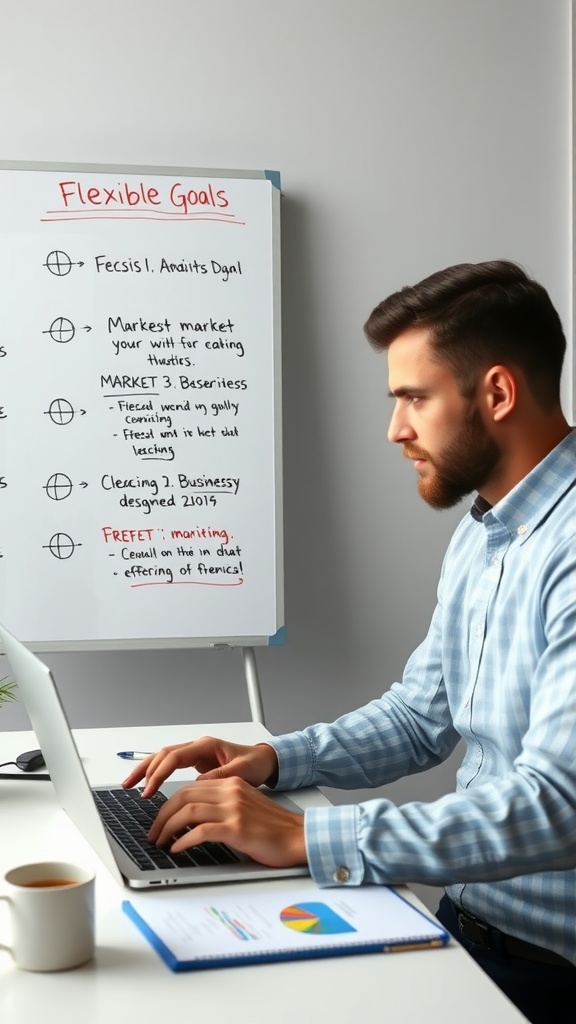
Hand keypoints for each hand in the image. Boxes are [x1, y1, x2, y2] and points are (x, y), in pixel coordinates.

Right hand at [122, 736, 277, 797]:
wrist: (264, 761)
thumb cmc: (255, 764)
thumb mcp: (242, 772)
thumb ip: (220, 776)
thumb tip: (198, 784)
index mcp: (206, 746)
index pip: (174, 757)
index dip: (159, 773)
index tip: (150, 790)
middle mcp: (198, 747)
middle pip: (162, 754)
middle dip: (145, 770)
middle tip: (132, 787)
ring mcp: (195, 754)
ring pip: (163, 758)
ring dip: (146, 770)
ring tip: (129, 784)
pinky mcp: (195, 763)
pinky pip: (170, 766)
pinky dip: (156, 773)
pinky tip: (147, 784)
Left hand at [148, 776, 306, 867]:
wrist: (298, 836)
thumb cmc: (274, 828)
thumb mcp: (245, 807)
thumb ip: (222, 806)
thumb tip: (193, 820)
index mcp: (231, 783)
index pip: (189, 788)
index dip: (169, 804)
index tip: (160, 819)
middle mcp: (231, 791)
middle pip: (184, 796)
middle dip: (162, 816)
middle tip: (154, 833)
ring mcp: (233, 808)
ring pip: (188, 811)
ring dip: (168, 828)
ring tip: (161, 842)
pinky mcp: (237, 827)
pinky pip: (201, 831)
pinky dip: (184, 840)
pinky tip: (178, 848)